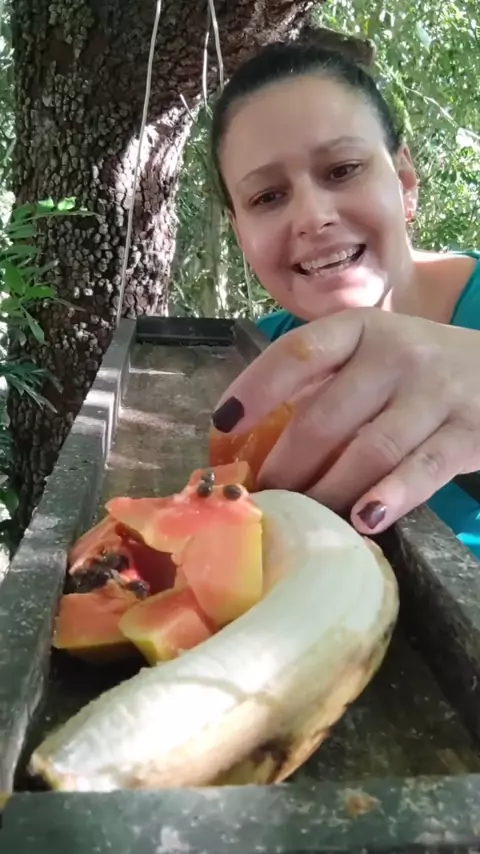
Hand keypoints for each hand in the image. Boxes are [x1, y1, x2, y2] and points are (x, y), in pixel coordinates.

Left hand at [212, 307, 479, 533]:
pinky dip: (389, 497)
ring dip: (328, 490)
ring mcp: (434, 391)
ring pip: (368, 449)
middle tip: (265, 498)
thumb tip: (251, 438)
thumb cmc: (417, 371)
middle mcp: (396, 353)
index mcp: (360, 330)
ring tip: (303, 518)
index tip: (223, 425)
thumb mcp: (372, 355)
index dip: (256, 388)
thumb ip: (324, 384)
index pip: (298, 352)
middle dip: (287, 464)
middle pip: (325, 414)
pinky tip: (363, 520)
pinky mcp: (468, 432)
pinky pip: (421, 470)